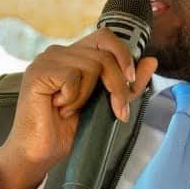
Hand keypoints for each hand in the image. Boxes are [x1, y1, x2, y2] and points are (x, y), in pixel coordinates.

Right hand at [0, 30, 157, 188]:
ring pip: (92, 66)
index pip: (105, 36)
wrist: (41, 151)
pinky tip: (59, 108)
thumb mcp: (106, 105)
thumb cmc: (68, 129)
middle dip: (117, 86)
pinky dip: (73, 99)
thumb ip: (127, 84)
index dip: (124, 54)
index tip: (131, 82)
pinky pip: (72, 78)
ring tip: (72, 109)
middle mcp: (60, 52)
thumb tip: (151, 61)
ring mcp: (47, 60)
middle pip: (104, 55)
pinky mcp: (38, 72)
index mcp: (75, 55)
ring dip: (88, 96)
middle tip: (115, 110)